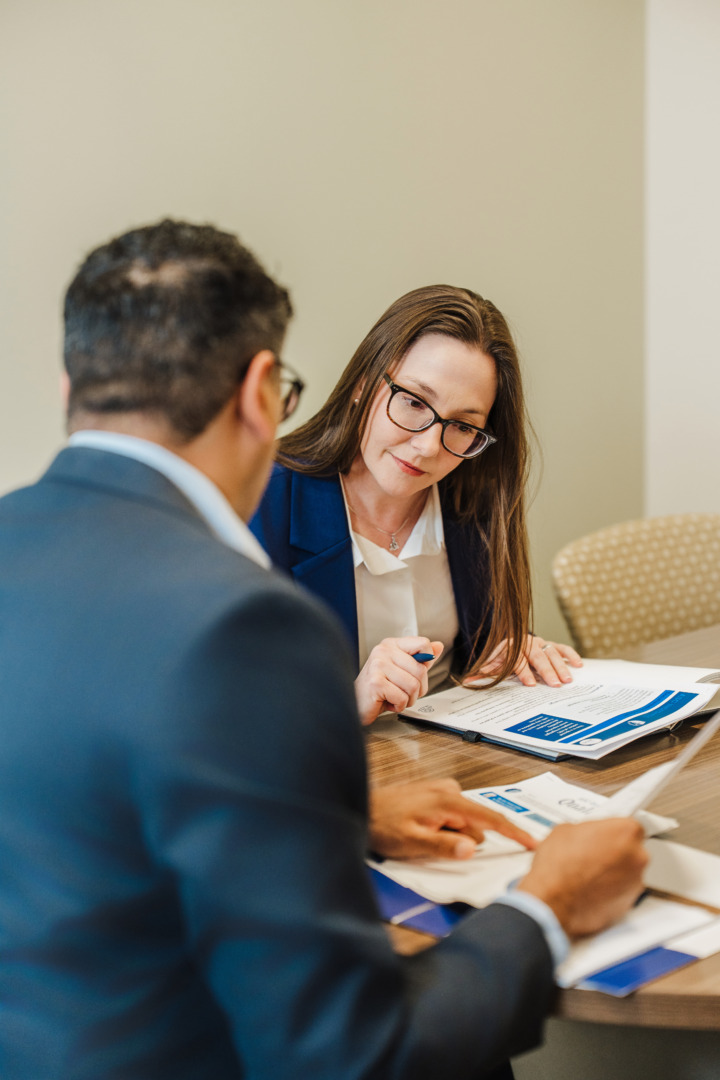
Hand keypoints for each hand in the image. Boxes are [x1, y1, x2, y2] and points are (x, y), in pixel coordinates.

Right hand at [355, 637, 443, 725]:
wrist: (357, 703)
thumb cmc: (379, 688)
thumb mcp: (403, 670)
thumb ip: (421, 658)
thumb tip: (438, 646)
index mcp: (392, 644)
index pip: (423, 643)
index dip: (426, 662)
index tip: (414, 672)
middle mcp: (383, 651)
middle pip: (421, 670)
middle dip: (417, 689)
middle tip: (402, 691)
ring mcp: (378, 665)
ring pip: (413, 686)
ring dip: (408, 699)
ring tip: (394, 697)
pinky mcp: (375, 683)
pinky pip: (402, 698)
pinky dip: (398, 705)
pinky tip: (387, 701)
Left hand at [368, 778, 537, 859]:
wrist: (362, 807)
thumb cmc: (383, 826)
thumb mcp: (413, 843)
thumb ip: (444, 845)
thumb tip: (473, 847)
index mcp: (447, 800)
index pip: (490, 818)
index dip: (514, 832)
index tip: (533, 843)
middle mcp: (448, 790)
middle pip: (475, 825)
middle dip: (463, 841)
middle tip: (430, 845)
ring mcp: (442, 790)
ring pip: (463, 823)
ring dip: (451, 836)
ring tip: (420, 837)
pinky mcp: (436, 794)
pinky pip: (453, 817)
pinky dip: (446, 828)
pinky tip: (423, 831)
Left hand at [468, 634, 582, 687]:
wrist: (512, 642)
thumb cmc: (503, 656)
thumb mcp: (493, 663)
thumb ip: (484, 671)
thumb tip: (468, 680)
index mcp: (512, 648)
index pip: (519, 660)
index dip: (525, 672)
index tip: (531, 684)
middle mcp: (528, 644)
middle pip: (538, 657)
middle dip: (547, 671)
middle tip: (555, 684)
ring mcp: (541, 644)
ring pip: (552, 653)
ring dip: (561, 666)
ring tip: (567, 679)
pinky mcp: (551, 645)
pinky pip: (563, 648)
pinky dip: (571, 655)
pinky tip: (578, 664)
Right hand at [517, 819, 647, 937]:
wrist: (552, 902)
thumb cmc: (559, 869)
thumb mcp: (564, 830)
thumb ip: (585, 830)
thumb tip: (584, 835)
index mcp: (626, 831)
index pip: (630, 824)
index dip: (613, 830)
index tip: (606, 833)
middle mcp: (637, 857)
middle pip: (631, 849)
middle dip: (613, 851)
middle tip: (591, 852)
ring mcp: (635, 883)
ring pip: (627, 872)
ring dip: (612, 872)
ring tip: (586, 873)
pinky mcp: (628, 905)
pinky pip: (621, 892)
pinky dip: (608, 891)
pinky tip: (588, 888)